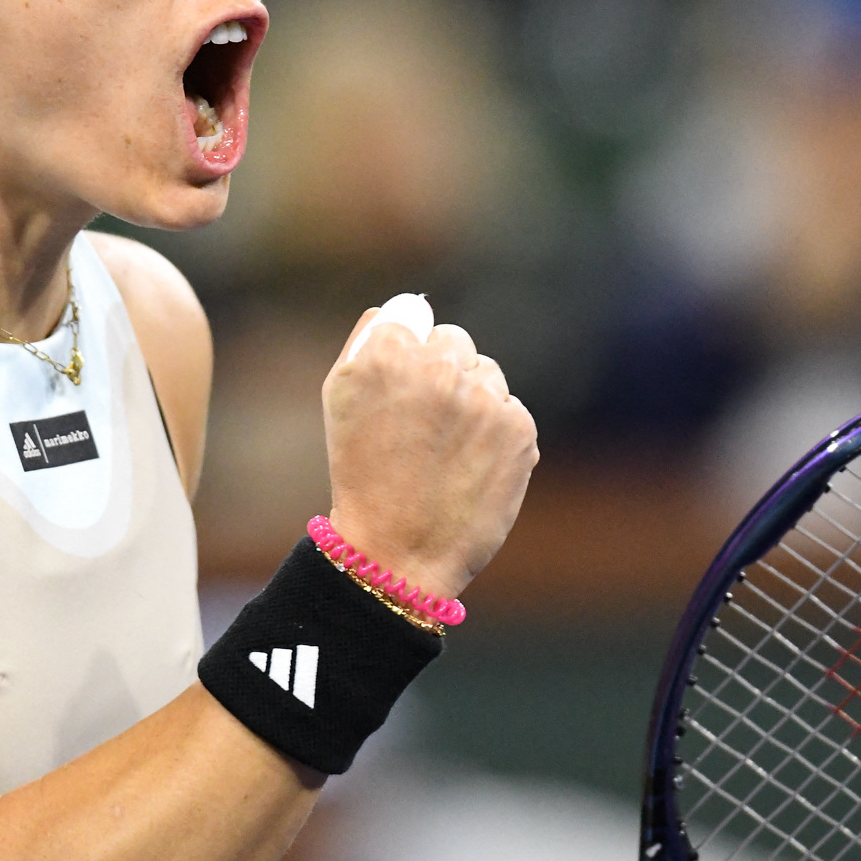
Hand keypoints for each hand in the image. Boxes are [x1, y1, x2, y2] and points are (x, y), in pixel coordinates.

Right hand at [321, 311, 537, 599]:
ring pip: (486, 373)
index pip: (413, 315)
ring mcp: (484, 398)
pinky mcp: (519, 428)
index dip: (406, 352)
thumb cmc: (362, 473)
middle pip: (454, 340)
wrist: (398, 552)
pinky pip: (509, 409)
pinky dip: (495, 434)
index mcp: (387, 354)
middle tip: (423, 424)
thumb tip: (405, 308)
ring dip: (472, 399)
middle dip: (442, 371)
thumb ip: (368, 340)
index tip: (400, 388)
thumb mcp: (340, 398)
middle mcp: (439, 368)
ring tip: (445, 450)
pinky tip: (469, 466)